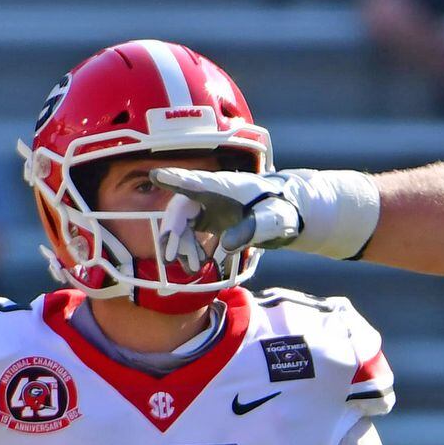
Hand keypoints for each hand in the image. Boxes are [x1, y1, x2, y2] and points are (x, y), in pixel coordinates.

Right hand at [152, 166, 306, 259]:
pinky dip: (191, 249)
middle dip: (173, 233)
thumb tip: (226, 247)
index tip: (156, 175)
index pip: (194, 181)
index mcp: (222, 187)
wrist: (286, 213)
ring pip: (184, 224)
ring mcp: (208, 206)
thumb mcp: (270, 220)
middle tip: (170, 257)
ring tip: (190, 269)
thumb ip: (250, 231)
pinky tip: (197, 265)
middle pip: (181, 209)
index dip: (173, 179)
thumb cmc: (278, 210)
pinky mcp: (210, 219)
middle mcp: (209, 194)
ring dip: (183, 246)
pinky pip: (192, 233)